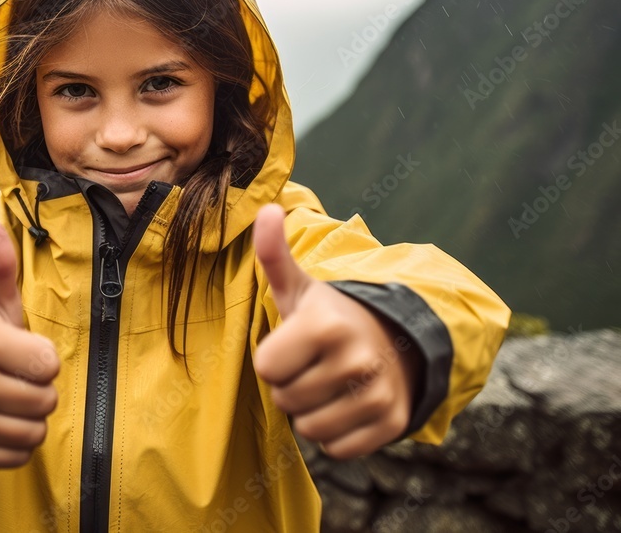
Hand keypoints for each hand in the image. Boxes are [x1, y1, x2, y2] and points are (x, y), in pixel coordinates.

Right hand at [0, 219, 59, 466]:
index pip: (49, 363)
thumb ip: (1, 265)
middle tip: (19, 378)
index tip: (23, 352)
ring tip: (12, 399)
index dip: (44, 358)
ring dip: (32, 419)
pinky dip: (17, 445)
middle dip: (41, 390)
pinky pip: (16, 457)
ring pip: (33, 433)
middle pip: (45, 401)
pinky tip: (2, 423)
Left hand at [252, 204, 419, 459]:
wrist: (394, 342)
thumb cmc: (330, 317)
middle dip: (291, 386)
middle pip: (285, 400)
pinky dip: (336, 434)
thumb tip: (266, 210)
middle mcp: (357, 358)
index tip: (293, 345)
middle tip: (313, 364)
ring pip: (309, 429)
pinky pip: (337, 449)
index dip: (273, 359)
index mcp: (326, 323)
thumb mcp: (300, 287)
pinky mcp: (393, 424)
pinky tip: (346, 405)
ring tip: (328, 384)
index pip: (265, 368)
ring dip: (311, 412)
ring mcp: (379, 393)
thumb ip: (274, 253)